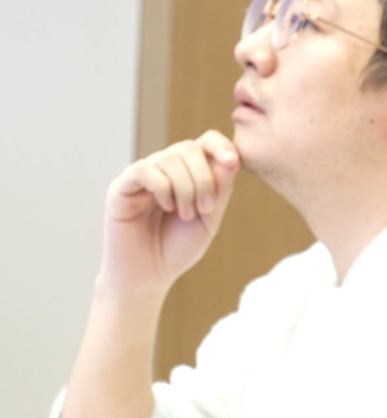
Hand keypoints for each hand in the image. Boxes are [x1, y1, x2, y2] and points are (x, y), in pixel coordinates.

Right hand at [100, 130, 239, 296]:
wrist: (149, 275)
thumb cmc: (178, 249)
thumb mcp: (209, 219)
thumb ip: (220, 189)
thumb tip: (231, 158)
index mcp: (189, 173)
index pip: (205, 141)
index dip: (221, 145)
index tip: (232, 162)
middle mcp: (165, 169)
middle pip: (189, 148)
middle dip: (204, 179)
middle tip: (205, 209)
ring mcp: (143, 175)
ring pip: (170, 158)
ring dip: (186, 188)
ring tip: (185, 215)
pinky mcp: (122, 186)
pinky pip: (146, 170)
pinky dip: (164, 188)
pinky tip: (166, 207)